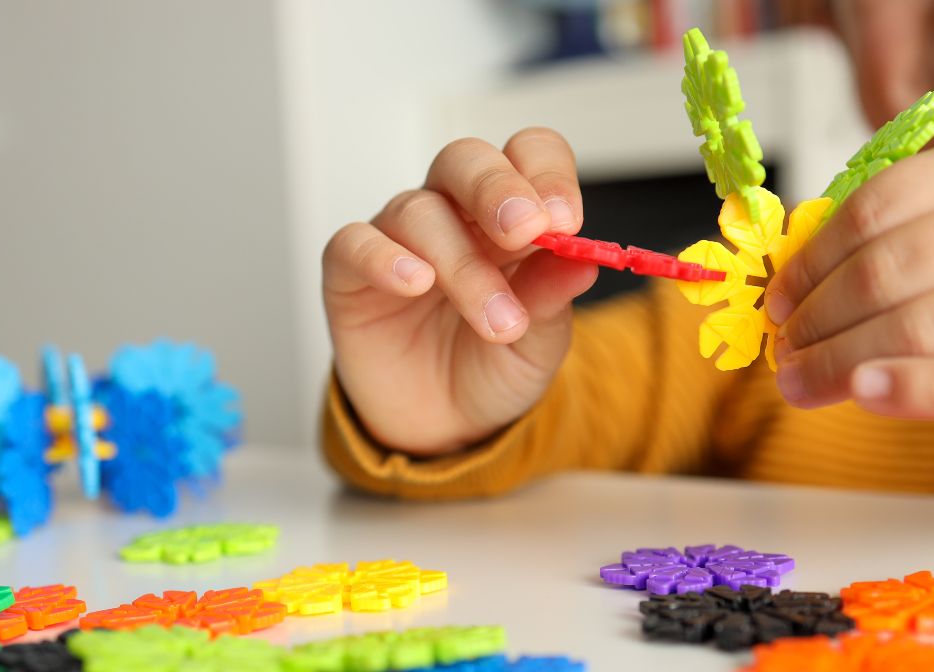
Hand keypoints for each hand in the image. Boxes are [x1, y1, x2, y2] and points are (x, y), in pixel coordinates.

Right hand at [322, 128, 597, 454]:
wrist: (443, 427)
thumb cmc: (492, 368)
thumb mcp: (538, 343)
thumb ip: (552, 298)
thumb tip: (583, 259)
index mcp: (509, 216)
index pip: (528, 155)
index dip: (548, 175)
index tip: (566, 222)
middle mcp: (453, 214)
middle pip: (466, 161)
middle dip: (498, 189)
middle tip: (526, 230)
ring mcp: (400, 238)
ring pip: (420, 212)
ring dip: (463, 263)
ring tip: (496, 320)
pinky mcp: (350, 272)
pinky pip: (354, 244)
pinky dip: (382, 257)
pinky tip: (413, 281)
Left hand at [763, 132, 933, 433]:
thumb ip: (896, 235)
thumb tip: (789, 284)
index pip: (876, 208)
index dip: (812, 261)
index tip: (777, 300)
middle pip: (891, 271)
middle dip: (818, 320)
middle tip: (784, 353)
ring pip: (927, 325)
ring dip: (843, 361)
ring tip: (802, 384)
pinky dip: (914, 390)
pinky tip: (866, 395)